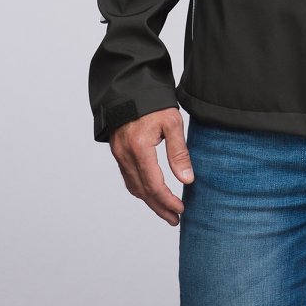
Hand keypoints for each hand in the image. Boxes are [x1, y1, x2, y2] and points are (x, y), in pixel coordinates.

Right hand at [109, 107, 193, 225]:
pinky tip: (151, 192)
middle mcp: (125, 154)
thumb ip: (178, 152)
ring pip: (133, 186)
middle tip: (175, 219)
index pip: (154, 185)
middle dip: (159, 208)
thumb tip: (187, 180)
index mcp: (139, 148)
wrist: (130, 86)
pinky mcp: (118, 151)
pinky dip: (140, 189)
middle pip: (142, 191)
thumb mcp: (172, 123)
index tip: (181, 210)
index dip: (167, 201)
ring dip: (149, 201)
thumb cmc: (153, 102)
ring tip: (166, 210)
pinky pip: (128, 177)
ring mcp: (119, 154)